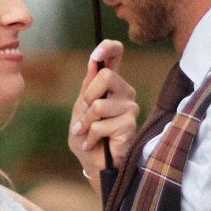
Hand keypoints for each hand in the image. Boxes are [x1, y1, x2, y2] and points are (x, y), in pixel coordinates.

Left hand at [68, 40, 135, 186]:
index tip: (96, 55)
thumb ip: (87, 88)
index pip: (116, 55)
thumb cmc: (86, 135)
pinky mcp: (130, 124)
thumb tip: (93, 64)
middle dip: (87, 97)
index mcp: (111, 84)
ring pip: (99, 105)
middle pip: (106, 76)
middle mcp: (124, 92)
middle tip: (83, 113)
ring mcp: (130, 107)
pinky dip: (91, 135)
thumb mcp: (80, 109)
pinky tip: (93, 142)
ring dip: (86, 122)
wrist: (91, 162)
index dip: (108, 48)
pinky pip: (102, 124)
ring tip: (86, 133)